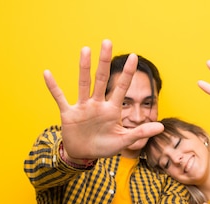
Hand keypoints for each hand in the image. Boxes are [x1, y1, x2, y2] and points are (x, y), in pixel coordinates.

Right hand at [43, 39, 163, 159]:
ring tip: (86, 49)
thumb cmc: (104, 147)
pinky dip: (53, 87)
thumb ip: (140, 132)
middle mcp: (97, 104)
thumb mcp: (124, 141)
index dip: (127, 73)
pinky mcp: (69, 113)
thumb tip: (161, 127)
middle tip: (108, 42)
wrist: (84, 155)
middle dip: (105, 61)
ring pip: (84, 83)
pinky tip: (47, 73)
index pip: (121, 87)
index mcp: (112, 109)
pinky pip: (59, 97)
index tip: (134, 56)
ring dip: (84, 67)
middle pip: (102, 79)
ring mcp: (83, 107)